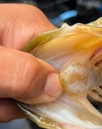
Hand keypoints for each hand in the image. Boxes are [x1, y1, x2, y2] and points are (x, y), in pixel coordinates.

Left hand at [0, 4, 62, 121]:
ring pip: (33, 92)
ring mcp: (19, 56)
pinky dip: (3, 104)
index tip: (43, 97)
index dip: (60, 79)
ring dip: (10, 103)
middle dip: (25, 96)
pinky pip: (19, 96)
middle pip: (50, 77)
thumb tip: (57, 88)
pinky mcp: (9, 71)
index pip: (67, 53)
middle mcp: (29, 38)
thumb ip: (19, 72)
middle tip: (1, 97)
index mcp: (30, 25)